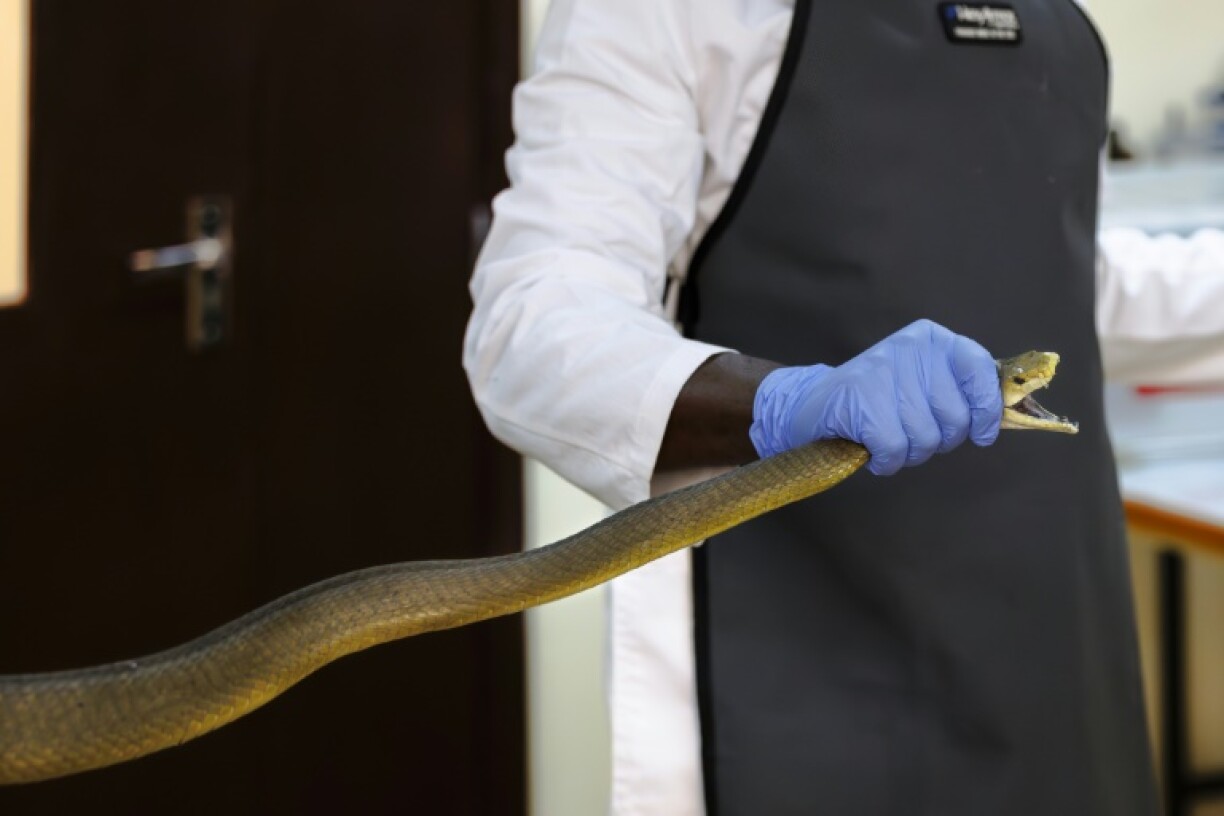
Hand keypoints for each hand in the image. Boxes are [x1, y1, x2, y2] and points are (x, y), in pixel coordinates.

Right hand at [749, 320, 1002, 475]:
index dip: (986, 409)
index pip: (979, 369)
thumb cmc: (880, 401)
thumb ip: (962, 393)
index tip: (983, 433)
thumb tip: (1012, 415)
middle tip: (912, 433)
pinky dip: (886, 461)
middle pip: (954, 417)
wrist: (812, 404)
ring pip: (925, 437)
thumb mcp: (924, 384)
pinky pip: (895, 447)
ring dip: (908, 453)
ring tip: (888, 438)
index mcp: (933, 339)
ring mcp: (882, 369)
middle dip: (938, 439)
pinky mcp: (859, 397)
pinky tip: (872, 450)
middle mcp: (909, 347)